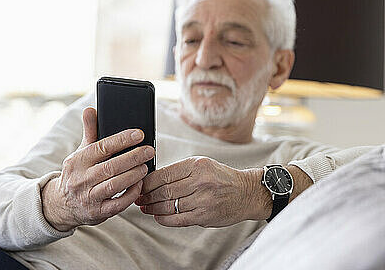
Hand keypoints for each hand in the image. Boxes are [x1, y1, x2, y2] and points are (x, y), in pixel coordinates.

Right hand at [42, 107, 154, 231]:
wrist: (61, 205)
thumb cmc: (77, 173)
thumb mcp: (80, 152)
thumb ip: (89, 131)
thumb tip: (90, 109)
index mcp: (77, 161)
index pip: (102, 147)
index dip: (122, 140)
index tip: (139, 134)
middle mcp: (81, 179)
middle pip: (111, 166)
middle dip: (133, 157)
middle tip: (149, 150)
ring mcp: (88, 197)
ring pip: (115, 185)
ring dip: (134, 175)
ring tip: (146, 166)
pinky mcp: (97, 213)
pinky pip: (118, 204)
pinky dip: (131, 194)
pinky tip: (140, 185)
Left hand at [135, 156, 257, 227]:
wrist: (246, 192)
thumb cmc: (221, 177)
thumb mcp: (202, 165)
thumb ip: (179, 171)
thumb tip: (152, 180)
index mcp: (197, 165)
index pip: (164, 174)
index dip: (147, 182)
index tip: (139, 184)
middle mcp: (200, 181)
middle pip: (164, 191)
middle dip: (147, 196)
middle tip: (138, 198)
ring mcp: (203, 200)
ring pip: (169, 206)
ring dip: (153, 208)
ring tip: (145, 208)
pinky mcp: (205, 216)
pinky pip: (178, 219)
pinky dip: (164, 219)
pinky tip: (158, 216)